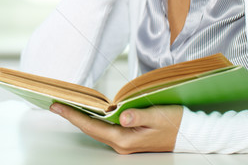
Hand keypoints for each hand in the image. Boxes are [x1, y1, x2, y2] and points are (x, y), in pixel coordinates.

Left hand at [50, 103, 182, 153]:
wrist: (192, 134)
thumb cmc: (177, 123)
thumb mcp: (158, 116)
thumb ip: (139, 115)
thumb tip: (121, 115)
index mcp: (125, 139)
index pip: (92, 126)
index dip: (73, 115)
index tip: (57, 106)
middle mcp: (121, 144)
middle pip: (90, 129)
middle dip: (72, 116)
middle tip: (54, 104)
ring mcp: (124, 142)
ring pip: (97, 129)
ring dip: (81, 118)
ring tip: (66, 106)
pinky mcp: (128, 138)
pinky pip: (105, 128)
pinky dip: (94, 119)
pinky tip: (88, 111)